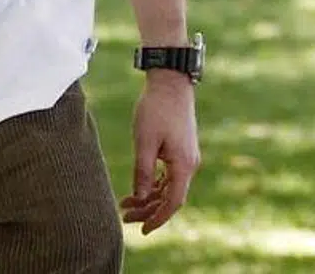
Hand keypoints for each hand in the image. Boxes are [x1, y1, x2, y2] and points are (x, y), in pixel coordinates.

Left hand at [120, 73, 200, 233]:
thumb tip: (140, 196)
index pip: (173, 202)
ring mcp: (186, 158)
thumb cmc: (156, 110)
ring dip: (149, 197)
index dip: (158, 218)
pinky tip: (139, 188)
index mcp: (183, 165)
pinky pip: (169, 175)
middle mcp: (189, 165)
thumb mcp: (144, 141)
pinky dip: (155, 184)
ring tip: (125, 203)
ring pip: (169, 187)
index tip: (142, 229)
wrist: (171, 85)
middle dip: (148, 209)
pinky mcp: (180, 150)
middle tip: (124, 216)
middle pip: (171, 197)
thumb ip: (143, 170)